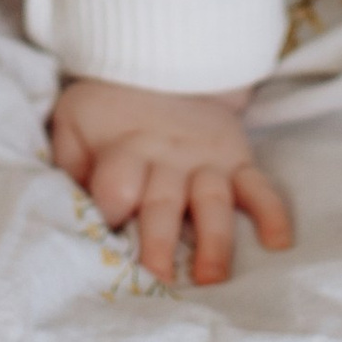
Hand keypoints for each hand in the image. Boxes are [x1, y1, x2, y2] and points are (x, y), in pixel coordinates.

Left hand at [48, 78, 294, 287]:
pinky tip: (279, 243)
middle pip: (162, 204)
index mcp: (125, 149)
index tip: (103, 240)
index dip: (108, 211)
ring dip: (214, 241)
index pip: (115, 186)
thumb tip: (62, 202)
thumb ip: (68, 160)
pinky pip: (259, 186)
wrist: (163, 59)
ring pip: (212, 202)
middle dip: (160, 242)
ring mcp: (207, 161)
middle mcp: (168, 158)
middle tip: (159, 282)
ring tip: (212, 278)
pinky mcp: (237, 159)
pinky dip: (272, 212)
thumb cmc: (110, 106)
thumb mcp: (74, 119)